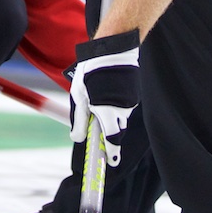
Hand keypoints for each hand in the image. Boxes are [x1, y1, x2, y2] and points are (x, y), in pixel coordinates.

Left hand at [68, 29, 139, 165]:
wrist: (113, 50)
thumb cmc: (91, 72)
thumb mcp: (79, 95)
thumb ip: (79, 118)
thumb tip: (78, 139)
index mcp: (106, 111)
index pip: (111, 139)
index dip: (111, 152)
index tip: (112, 162)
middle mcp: (122, 109)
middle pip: (116, 130)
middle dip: (108, 133)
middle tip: (98, 130)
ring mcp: (130, 101)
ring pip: (120, 117)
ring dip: (111, 115)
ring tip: (99, 98)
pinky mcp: (133, 94)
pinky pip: (124, 106)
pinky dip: (116, 104)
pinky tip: (108, 91)